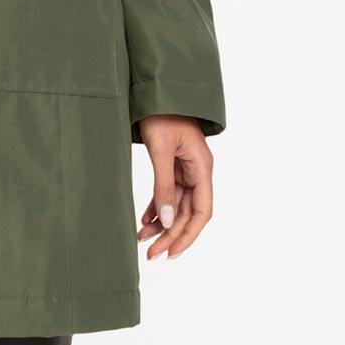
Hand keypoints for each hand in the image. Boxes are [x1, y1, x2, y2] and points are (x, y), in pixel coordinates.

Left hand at [137, 115, 212, 259]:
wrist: (156, 90)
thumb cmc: (162, 114)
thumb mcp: (161, 150)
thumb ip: (164, 185)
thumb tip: (167, 221)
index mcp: (202, 169)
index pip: (202, 212)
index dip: (188, 235)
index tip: (171, 253)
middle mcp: (197, 172)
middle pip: (187, 213)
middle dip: (170, 235)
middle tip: (151, 255)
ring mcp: (185, 169)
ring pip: (176, 206)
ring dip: (161, 225)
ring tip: (143, 242)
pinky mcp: (172, 165)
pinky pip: (167, 193)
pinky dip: (156, 208)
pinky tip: (144, 223)